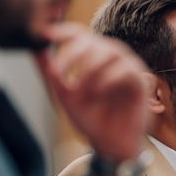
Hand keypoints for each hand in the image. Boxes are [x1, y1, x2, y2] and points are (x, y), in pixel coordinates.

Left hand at [35, 23, 153, 161]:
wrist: (108, 144)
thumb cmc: (90, 118)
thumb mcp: (64, 94)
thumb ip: (51, 72)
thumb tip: (35, 49)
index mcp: (92, 58)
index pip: (79, 35)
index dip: (64, 31)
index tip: (47, 34)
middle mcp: (110, 60)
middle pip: (93, 41)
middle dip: (72, 54)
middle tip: (58, 71)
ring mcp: (126, 69)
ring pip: (110, 51)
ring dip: (90, 68)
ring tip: (79, 89)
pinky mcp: (139, 82)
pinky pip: (125, 69)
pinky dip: (108, 78)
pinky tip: (98, 91)